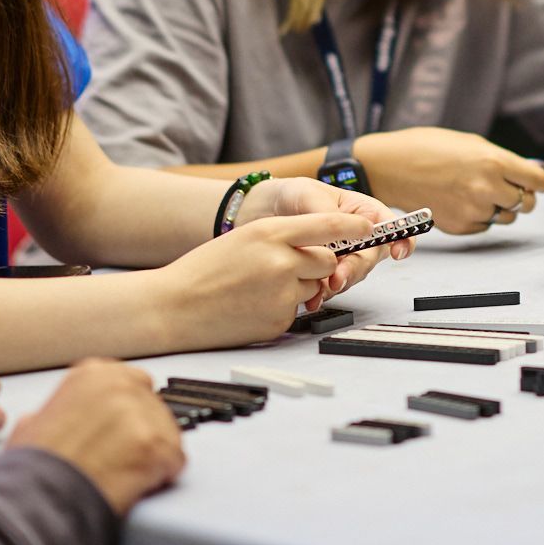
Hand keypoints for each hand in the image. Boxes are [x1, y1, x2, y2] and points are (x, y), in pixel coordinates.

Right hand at [8, 358, 185, 513]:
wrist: (39, 499)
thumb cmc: (34, 468)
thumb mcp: (32, 425)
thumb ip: (54, 412)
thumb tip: (44, 420)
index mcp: (92, 374)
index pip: (131, 383)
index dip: (127, 412)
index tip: (122, 429)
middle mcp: (121, 385)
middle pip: (153, 406)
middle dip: (143, 430)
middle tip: (126, 456)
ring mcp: (141, 414)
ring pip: (168, 432)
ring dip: (154, 454)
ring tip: (127, 474)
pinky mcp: (157, 446)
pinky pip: (175, 460)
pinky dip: (163, 475)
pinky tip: (140, 484)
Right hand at [159, 211, 367, 345]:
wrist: (173, 307)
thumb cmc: (205, 271)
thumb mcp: (244, 238)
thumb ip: (282, 238)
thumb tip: (321, 244)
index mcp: (270, 232)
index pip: (328, 224)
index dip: (353, 226)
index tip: (370, 227)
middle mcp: (281, 260)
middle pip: (328, 259)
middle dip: (318, 264)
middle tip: (287, 268)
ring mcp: (282, 292)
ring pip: (313, 286)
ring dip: (298, 287)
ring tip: (259, 288)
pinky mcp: (280, 319)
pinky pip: (297, 310)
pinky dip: (281, 308)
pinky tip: (252, 306)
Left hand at [243, 176, 414, 297]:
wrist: (257, 214)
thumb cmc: (288, 196)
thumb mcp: (307, 194)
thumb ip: (328, 215)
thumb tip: (348, 231)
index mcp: (361, 213)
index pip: (392, 227)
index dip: (402, 240)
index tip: (397, 252)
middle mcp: (356, 237)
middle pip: (370, 258)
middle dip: (355, 269)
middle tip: (337, 277)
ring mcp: (341, 257)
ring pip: (351, 276)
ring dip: (337, 284)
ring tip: (319, 287)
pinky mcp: (323, 273)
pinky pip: (331, 289)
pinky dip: (322, 295)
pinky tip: (311, 298)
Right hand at [356, 127, 543, 234]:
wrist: (391, 168)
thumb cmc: (427, 148)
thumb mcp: (471, 143)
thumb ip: (501, 160)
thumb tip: (526, 173)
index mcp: (494, 162)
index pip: (538, 181)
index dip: (540, 181)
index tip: (537, 181)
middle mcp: (488, 189)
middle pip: (526, 202)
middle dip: (521, 195)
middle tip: (509, 187)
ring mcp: (474, 210)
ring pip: (506, 217)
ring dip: (499, 207)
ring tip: (476, 191)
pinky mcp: (461, 226)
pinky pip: (484, 225)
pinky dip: (479, 216)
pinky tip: (461, 200)